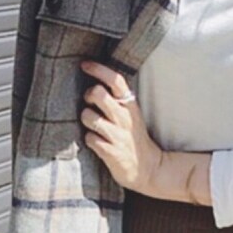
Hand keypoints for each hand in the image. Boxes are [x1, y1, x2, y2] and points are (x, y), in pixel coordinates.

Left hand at [78, 60, 162, 192]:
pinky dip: (89, 140)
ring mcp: (118, 136)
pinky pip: (90, 139)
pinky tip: (95, 142)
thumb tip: (94, 82)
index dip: (98, 69)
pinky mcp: (111, 152)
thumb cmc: (133, 138)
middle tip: (89, 102)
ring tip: (92, 125)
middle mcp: (125, 118)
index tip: (85, 64)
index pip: (115, 80)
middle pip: (99, 94)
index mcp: (130, 105)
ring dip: (85, 119)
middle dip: (88, 95)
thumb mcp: (130, 114)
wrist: (148, 168)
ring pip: (89, 117)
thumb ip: (115, 99)